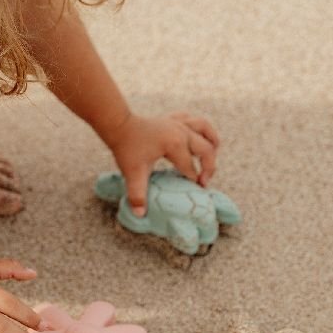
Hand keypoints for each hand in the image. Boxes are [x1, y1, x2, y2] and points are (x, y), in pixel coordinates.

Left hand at [103, 111, 220, 216]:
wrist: (117, 125)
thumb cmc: (126, 148)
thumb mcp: (133, 173)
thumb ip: (138, 194)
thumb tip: (140, 214)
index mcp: (175, 145)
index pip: (190, 168)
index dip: (194, 181)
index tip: (197, 192)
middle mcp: (181, 131)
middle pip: (206, 149)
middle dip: (209, 167)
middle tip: (204, 182)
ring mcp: (178, 122)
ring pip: (204, 128)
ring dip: (212, 140)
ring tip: (215, 152)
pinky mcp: (172, 118)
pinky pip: (192, 120)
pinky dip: (199, 127)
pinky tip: (198, 135)